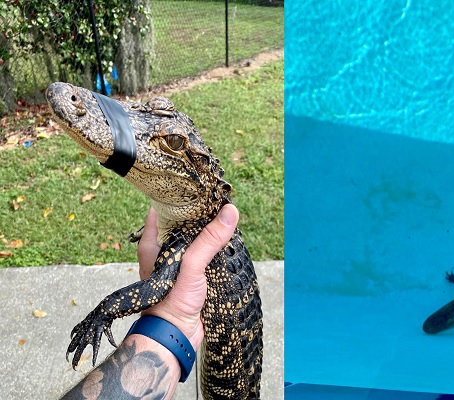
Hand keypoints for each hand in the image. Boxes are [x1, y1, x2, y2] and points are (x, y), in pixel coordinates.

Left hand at [136, 204, 238, 348]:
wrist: (175, 336)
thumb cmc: (171, 301)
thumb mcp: (191, 265)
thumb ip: (209, 239)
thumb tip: (230, 211)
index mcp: (153, 243)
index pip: (164, 209)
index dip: (180, 196)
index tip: (198, 186)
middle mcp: (164, 250)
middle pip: (183, 223)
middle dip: (201, 213)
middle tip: (219, 199)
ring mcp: (178, 263)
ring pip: (196, 239)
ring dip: (210, 231)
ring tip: (227, 216)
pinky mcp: (192, 275)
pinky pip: (205, 255)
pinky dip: (215, 248)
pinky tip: (227, 241)